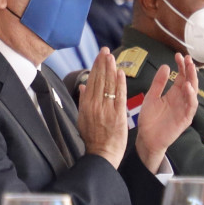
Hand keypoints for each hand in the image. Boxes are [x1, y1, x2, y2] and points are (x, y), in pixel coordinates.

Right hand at [76, 48, 127, 168]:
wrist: (102, 154)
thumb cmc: (93, 138)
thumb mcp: (82, 119)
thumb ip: (83, 101)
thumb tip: (83, 86)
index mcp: (86, 105)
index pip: (92, 81)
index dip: (96, 67)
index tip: (99, 56)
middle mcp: (96, 105)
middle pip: (99, 80)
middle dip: (103, 64)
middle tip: (105, 51)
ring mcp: (107, 110)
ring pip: (108, 86)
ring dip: (110, 70)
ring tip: (112, 57)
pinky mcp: (118, 115)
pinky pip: (119, 96)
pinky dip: (120, 84)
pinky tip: (120, 73)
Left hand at [135, 52, 197, 173]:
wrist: (147, 138)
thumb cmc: (149, 119)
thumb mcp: (152, 96)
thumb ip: (158, 82)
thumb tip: (166, 66)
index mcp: (174, 93)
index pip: (181, 76)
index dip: (181, 66)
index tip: (178, 55)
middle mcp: (181, 100)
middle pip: (189, 81)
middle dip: (189, 70)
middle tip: (187, 58)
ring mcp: (184, 109)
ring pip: (193, 92)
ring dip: (192, 80)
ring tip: (189, 68)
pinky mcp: (185, 119)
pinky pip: (191, 106)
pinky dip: (191, 96)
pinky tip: (187, 87)